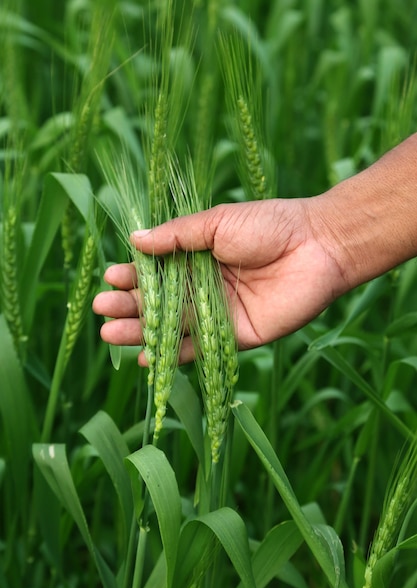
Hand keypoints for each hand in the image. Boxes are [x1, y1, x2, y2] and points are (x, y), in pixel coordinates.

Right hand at [93, 197, 347, 363]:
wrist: (317, 245)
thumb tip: (135, 238)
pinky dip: (175, 355)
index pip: (157, 271)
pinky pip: (201, 348)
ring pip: (174, 326)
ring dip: (143, 331)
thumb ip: (177, 236)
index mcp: (199, 257)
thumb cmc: (268, 225)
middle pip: (160, 301)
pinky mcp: (237, 336)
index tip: (110, 277)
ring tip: (110, 333)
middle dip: (130, 305)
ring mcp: (219, 313)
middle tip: (102, 309)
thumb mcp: (216, 223)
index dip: (133, 275)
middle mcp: (205, 287)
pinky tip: (148, 359)